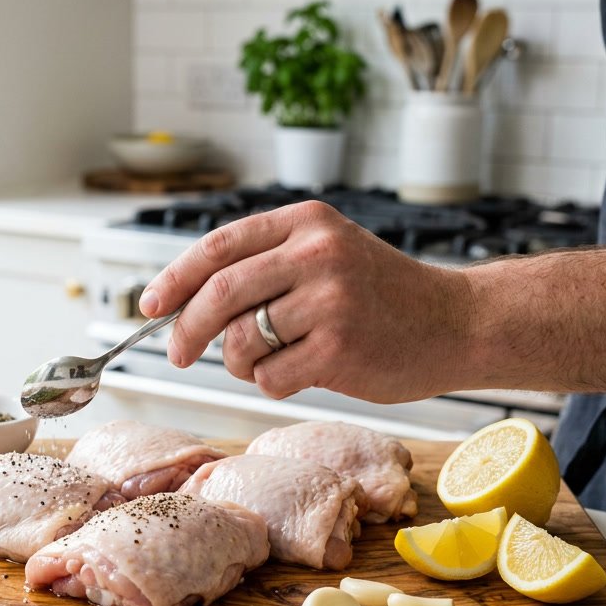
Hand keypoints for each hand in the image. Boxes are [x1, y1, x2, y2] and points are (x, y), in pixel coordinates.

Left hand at [139, 200, 474, 402]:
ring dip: (239, 362)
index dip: (173, 279)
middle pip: (217, 295)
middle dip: (186, 330)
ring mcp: (328, 301)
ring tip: (272, 359)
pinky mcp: (337, 349)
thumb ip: (266, 265)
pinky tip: (303, 372)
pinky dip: (271, 383)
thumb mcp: (328, 253)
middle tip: (178, 353)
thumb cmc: (384, 296)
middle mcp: (315, 254)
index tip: (149, 305)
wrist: (456, 324)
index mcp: (306, 222)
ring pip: (239, 341)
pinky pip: (268, 377)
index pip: (217, 246)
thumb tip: (183, 302)